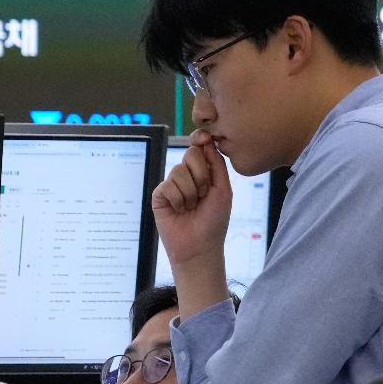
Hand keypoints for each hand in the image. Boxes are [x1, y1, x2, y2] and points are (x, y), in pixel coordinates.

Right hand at [151, 131, 232, 267]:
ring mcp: (172, 184)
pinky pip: (168, 186)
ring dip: (191, 192)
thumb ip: (217, 165)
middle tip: (204, 194)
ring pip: (178, 171)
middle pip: (190, 154)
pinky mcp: (159, 195)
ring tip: (192, 207)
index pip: (200, 148)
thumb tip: (208, 142)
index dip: (201, 141)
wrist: (200, 246)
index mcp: (204, 172)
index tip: (205, 137)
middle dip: (202, 175)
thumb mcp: (223, 190)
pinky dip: (178, 200)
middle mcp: (187, 176)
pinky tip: (180, 210)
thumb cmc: (214, 220)